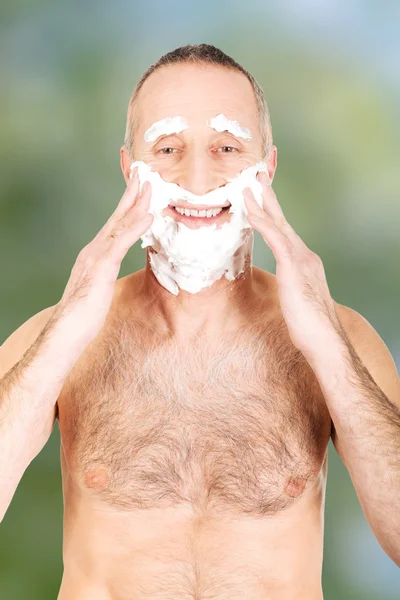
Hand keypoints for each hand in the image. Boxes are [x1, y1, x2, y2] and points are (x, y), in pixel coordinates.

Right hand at [54, 167, 153, 341]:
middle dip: (131, 195)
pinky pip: (121, 242)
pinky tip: (147, 216)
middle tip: (144, 175)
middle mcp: (94, 249)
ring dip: (136, 204)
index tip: (139, 189)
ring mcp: (96, 255)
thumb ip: (106, 273)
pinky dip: (134, 227)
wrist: (68, 329)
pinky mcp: (101, 266)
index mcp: (96, 253)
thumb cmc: (85, 314)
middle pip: (117, 217)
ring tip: (149, 187)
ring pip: (119, 224)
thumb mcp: (100, 287)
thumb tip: (110, 269)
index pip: (115, 224)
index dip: (127, 206)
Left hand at [243, 171, 342, 358]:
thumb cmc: (309, 326)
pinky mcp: (295, 267)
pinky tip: (251, 213)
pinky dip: (263, 224)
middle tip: (257, 176)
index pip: (284, 231)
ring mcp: (301, 259)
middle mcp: (304, 255)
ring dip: (262, 204)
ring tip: (249, 185)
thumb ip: (289, 285)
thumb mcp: (294, 299)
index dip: (272, 213)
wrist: (324, 338)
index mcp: (302, 261)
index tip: (261, 197)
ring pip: (278, 224)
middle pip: (282, 220)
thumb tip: (283, 285)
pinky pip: (276, 239)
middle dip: (268, 197)